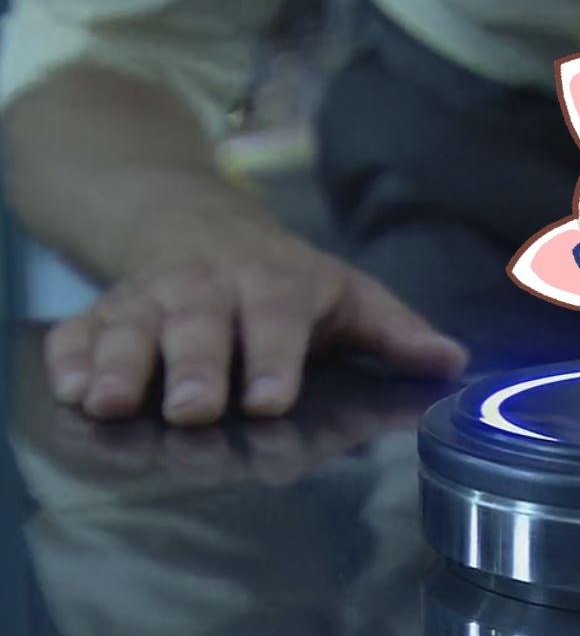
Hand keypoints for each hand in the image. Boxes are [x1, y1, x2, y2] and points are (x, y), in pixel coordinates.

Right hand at [43, 208, 467, 426]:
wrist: (201, 226)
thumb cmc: (288, 281)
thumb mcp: (349, 296)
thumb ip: (395, 333)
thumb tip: (454, 362)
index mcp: (277, 285)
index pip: (277, 319)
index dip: (273, 358)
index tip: (268, 400)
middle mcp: (211, 289)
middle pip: (199, 324)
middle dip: (193, 366)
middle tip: (191, 409)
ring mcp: (153, 298)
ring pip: (132, 326)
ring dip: (120, 363)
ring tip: (108, 402)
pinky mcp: (107, 311)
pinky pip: (79, 331)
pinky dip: (70, 356)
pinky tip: (70, 389)